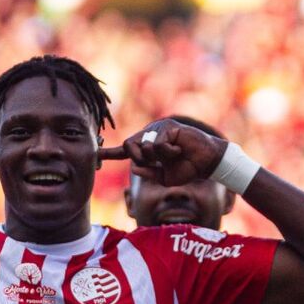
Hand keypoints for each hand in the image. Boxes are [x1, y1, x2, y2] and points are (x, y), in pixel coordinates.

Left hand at [99, 118, 227, 186]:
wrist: (207, 163)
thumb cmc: (187, 169)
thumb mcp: (163, 177)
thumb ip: (147, 173)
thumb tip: (134, 167)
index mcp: (146, 149)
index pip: (125, 151)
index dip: (110, 153)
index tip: (96, 155)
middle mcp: (149, 136)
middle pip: (129, 146)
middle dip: (139, 158)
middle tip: (156, 162)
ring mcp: (157, 129)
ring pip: (142, 146)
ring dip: (157, 157)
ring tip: (173, 154)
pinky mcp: (167, 126)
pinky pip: (157, 143)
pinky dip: (167, 152)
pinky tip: (177, 149)